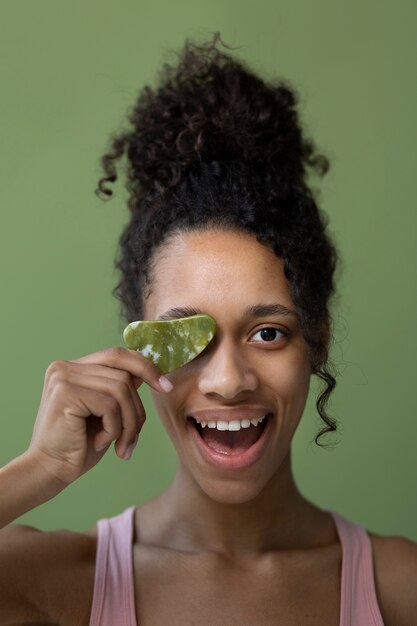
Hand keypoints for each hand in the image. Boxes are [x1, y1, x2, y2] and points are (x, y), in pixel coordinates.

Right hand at [27, 346, 172, 488]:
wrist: (49, 471)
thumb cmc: (79, 445)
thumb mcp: (106, 412)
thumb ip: (120, 389)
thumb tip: (150, 373)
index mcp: (73, 367)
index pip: (117, 355)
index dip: (145, 367)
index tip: (166, 386)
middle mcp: (65, 366)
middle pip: (124, 374)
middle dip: (137, 408)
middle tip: (135, 438)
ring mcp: (64, 377)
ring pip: (121, 390)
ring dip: (129, 424)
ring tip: (120, 445)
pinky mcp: (65, 392)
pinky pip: (110, 405)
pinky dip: (114, 429)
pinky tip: (100, 443)